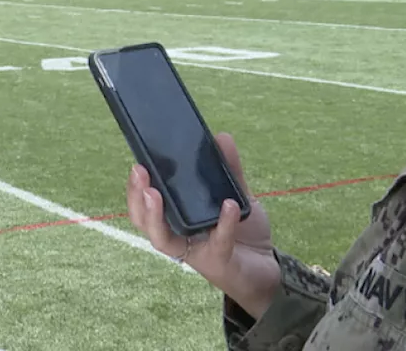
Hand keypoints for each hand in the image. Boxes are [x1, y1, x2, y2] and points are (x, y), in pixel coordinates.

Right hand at [126, 132, 279, 318]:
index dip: (135, 189)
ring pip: (162, 240)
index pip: (145, 206)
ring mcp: (195, 252)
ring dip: (154, 217)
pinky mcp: (218, 263)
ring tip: (155, 193)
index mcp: (177, 220)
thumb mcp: (236, 196)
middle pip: (143, 223)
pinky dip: (222, 224)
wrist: (270, 269)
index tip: (137, 164)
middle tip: (139, 172)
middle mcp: (178, 237)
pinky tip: (228, 205)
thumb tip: (221, 137)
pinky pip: (217, 242)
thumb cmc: (245, 234)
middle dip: (137, 199)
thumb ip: (229, 170)